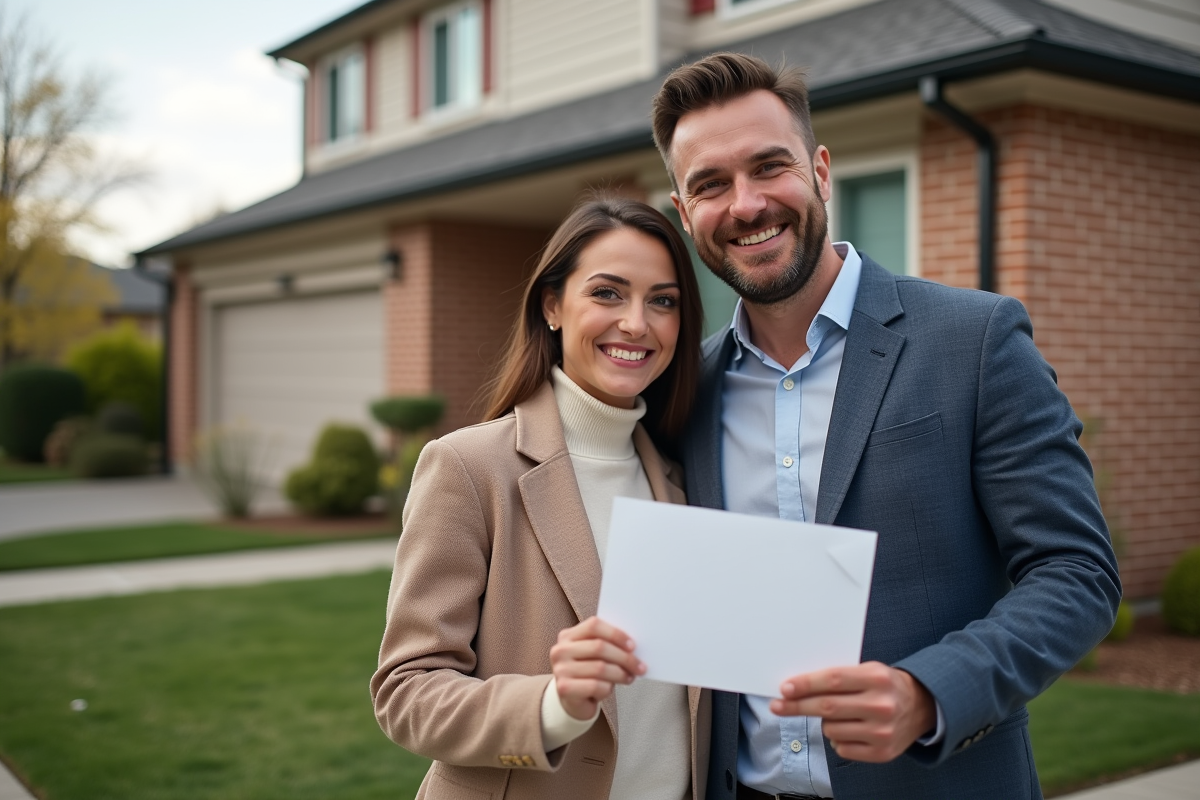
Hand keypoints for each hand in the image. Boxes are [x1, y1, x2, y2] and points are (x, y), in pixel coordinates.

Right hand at [550, 616, 644, 720]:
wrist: (573, 700)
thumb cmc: (588, 673)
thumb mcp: (594, 655)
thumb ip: (607, 644)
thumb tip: (632, 646)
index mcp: (568, 635)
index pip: (593, 625)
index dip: (616, 634)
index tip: (633, 646)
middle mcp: (560, 650)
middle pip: (599, 647)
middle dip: (624, 657)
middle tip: (639, 666)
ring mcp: (560, 669)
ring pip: (600, 668)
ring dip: (620, 674)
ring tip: (629, 677)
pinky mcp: (564, 688)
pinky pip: (595, 686)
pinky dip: (608, 689)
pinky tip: (610, 689)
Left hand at [769, 661, 936, 762]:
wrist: (922, 707)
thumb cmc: (885, 685)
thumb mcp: (868, 670)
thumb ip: (839, 676)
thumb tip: (797, 687)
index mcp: (877, 678)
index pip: (833, 680)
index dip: (806, 685)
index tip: (785, 689)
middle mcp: (882, 705)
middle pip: (828, 707)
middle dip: (797, 706)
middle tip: (778, 706)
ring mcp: (883, 732)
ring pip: (831, 729)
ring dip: (823, 722)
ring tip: (836, 713)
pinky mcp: (883, 753)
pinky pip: (842, 747)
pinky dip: (837, 738)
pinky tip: (849, 728)